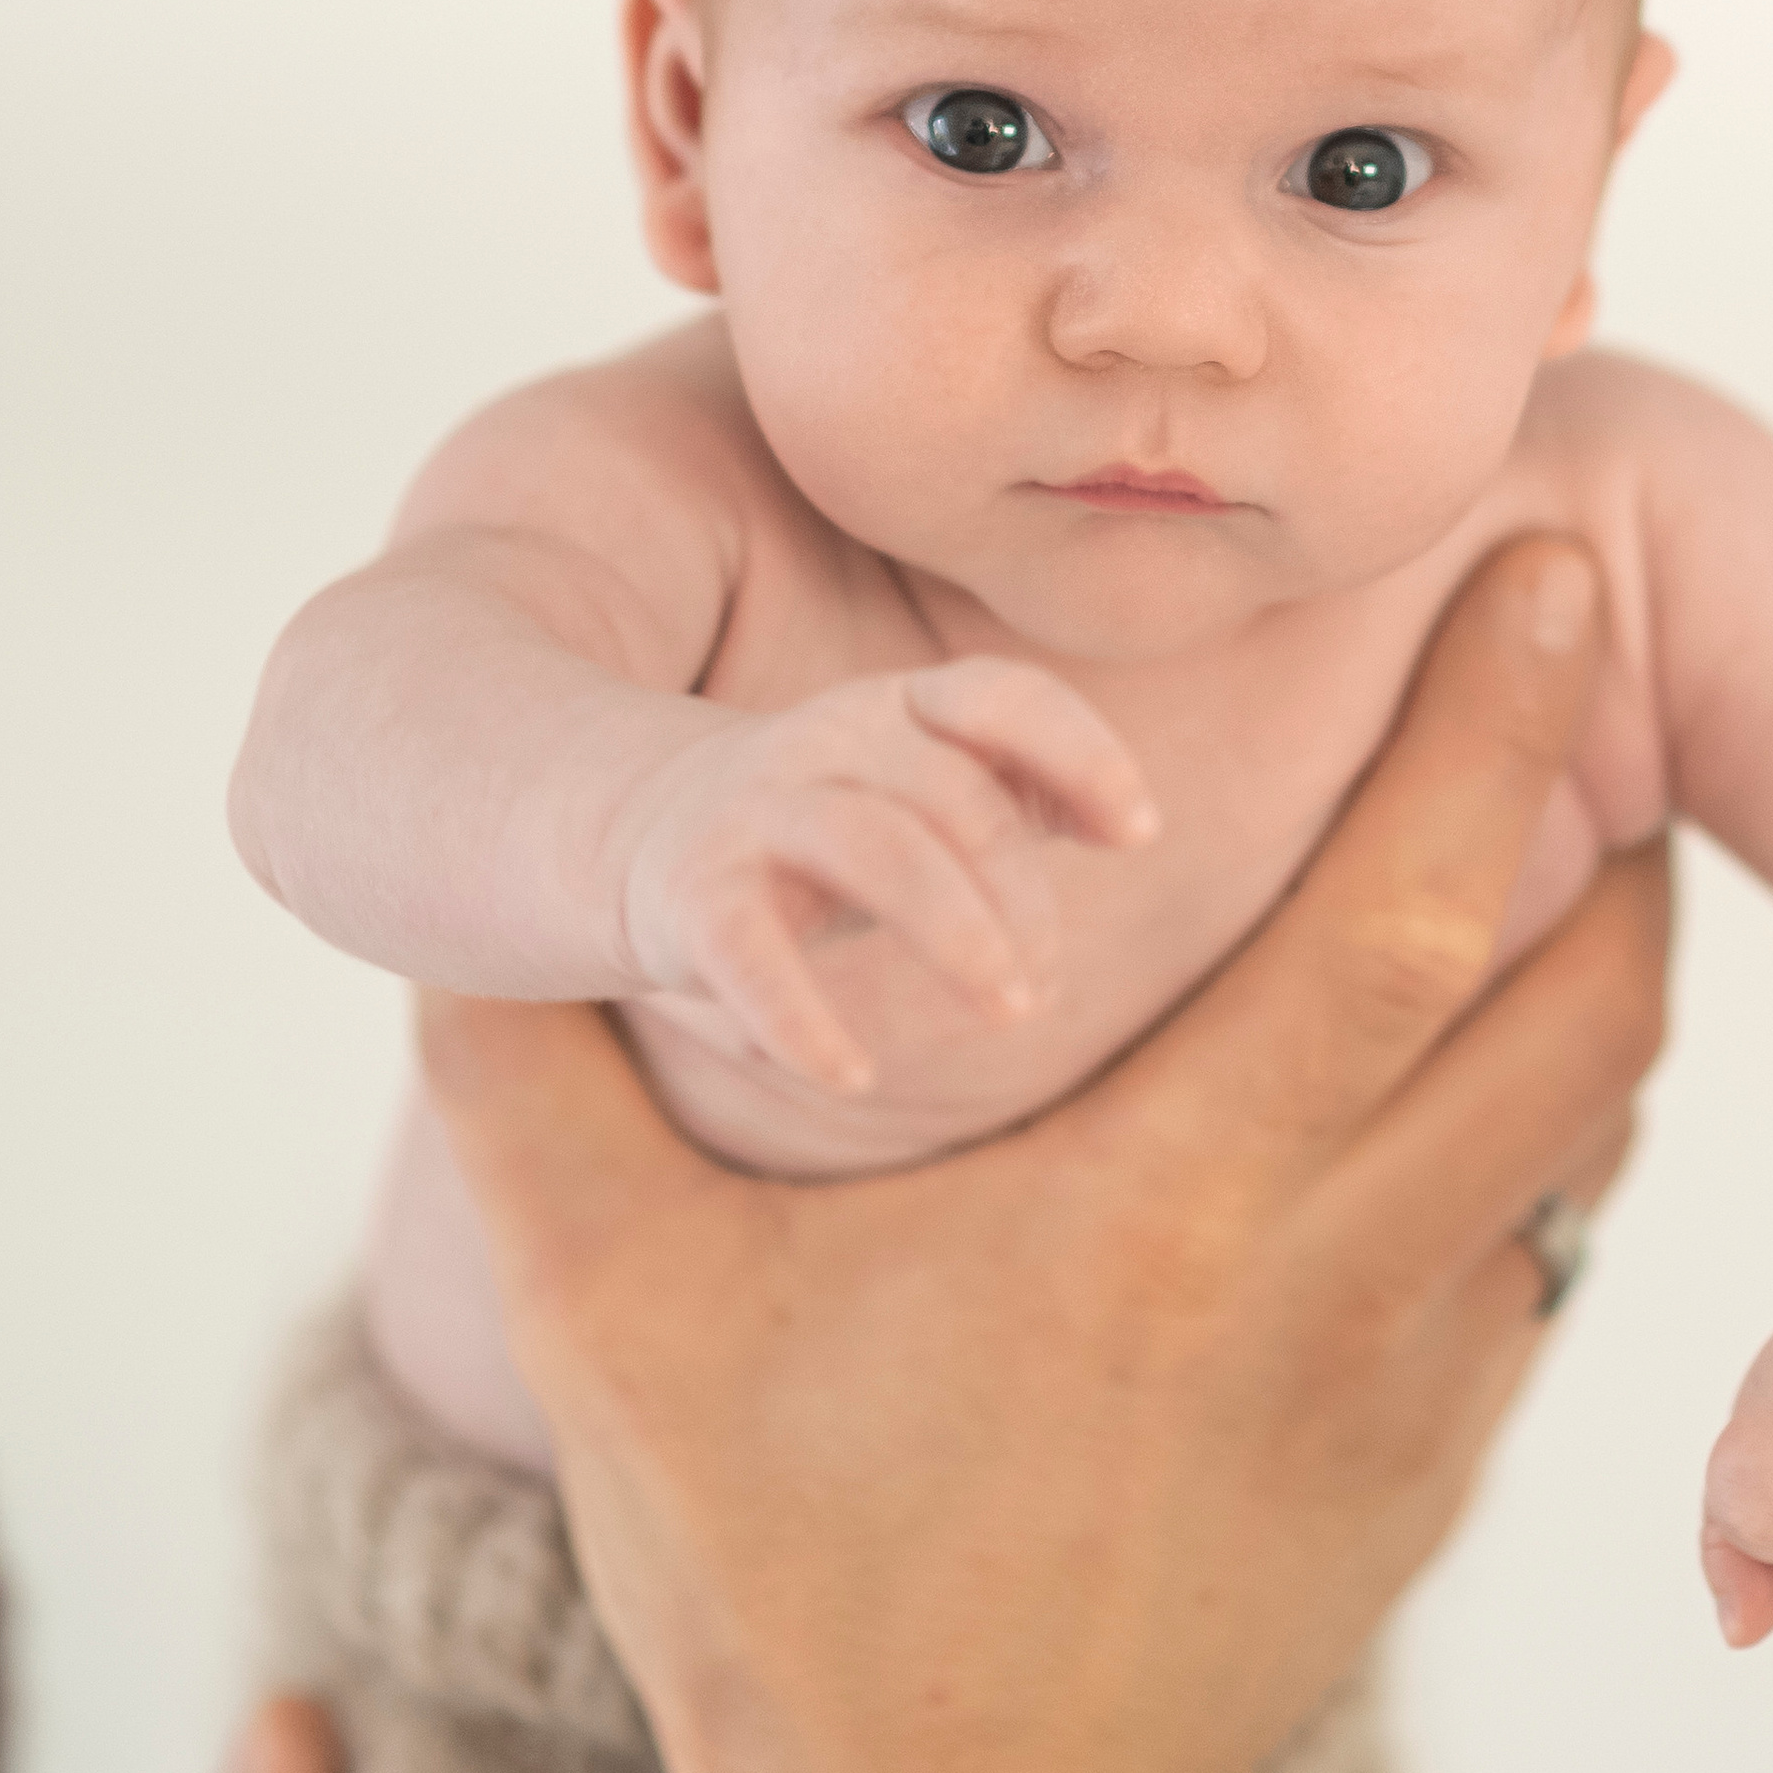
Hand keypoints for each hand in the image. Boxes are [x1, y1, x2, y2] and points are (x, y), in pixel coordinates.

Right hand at [427, 536, 1662, 1772]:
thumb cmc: (775, 1586)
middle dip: (1618, 807)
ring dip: (1604, 968)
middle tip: (1609, 659)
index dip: (1496, 721)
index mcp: (1157, 1210)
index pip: (1397, 914)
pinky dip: (1551, 1125)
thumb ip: (525, 1077)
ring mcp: (1408, 1392)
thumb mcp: (608, 1319)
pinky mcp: (1432, 1475)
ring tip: (1580, 838)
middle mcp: (1327, 1284)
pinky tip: (1492, 1066)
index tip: (1562, 566)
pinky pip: (1543, 1250)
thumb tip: (467, 891)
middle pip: (1566, 1000)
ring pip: (1587, 1127)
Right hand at [616, 657, 1158, 1090]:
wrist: (631, 833)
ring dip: (956, 932)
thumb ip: (1025, 795)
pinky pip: (750, 949)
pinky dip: (802, 1017)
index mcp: (903, 712)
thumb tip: (1135, 825)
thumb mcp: (923, 794)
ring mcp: (760, 809)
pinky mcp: (693, 891)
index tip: (1141, 833)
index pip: (1001, 696)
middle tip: (1042, 993)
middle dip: (1019, 897)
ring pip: (872, 843)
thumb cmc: (826, 826)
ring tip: (1012, 1011)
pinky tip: (855, 1076)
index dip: (1081, 752)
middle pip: (952, 795)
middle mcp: (834, 741)